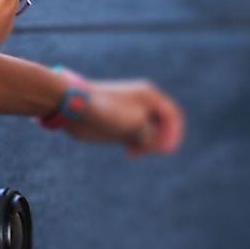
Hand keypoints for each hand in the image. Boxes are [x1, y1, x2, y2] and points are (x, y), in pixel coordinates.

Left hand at [64, 78, 186, 157]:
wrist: (75, 107)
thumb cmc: (107, 113)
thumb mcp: (136, 125)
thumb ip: (151, 135)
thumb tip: (152, 142)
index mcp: (149, 96)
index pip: (173, 115)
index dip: (175, 134)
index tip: (168, 150)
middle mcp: (142, 102)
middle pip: (162, 124)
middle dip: (160, 140)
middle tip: (148, 151)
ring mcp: (129, 111)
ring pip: (148, 131)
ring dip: (147, 145)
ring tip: (136, 152)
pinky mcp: (117, 121)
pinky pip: (135, 134)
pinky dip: (136, 144)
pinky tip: (130, 153)